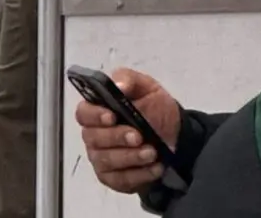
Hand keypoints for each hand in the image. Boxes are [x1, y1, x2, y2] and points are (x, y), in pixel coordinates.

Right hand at [77, 69, 181, 194]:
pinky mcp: (113, 178)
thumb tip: (119, 86)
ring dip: (130, 157)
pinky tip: (155, 167)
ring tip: (152, 152)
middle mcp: (94, 135)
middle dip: (116, 137)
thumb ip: (130, 80)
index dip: (94, 116)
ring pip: (107, 160)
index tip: (112, 116)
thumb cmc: (155, 109)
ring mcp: (101, 158)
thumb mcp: (147, 87)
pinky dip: (140, 174)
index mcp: (98, 111)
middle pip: (93, 138)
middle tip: (138, 136)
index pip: (83, 113)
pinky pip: (121, 179)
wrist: (176, 136)